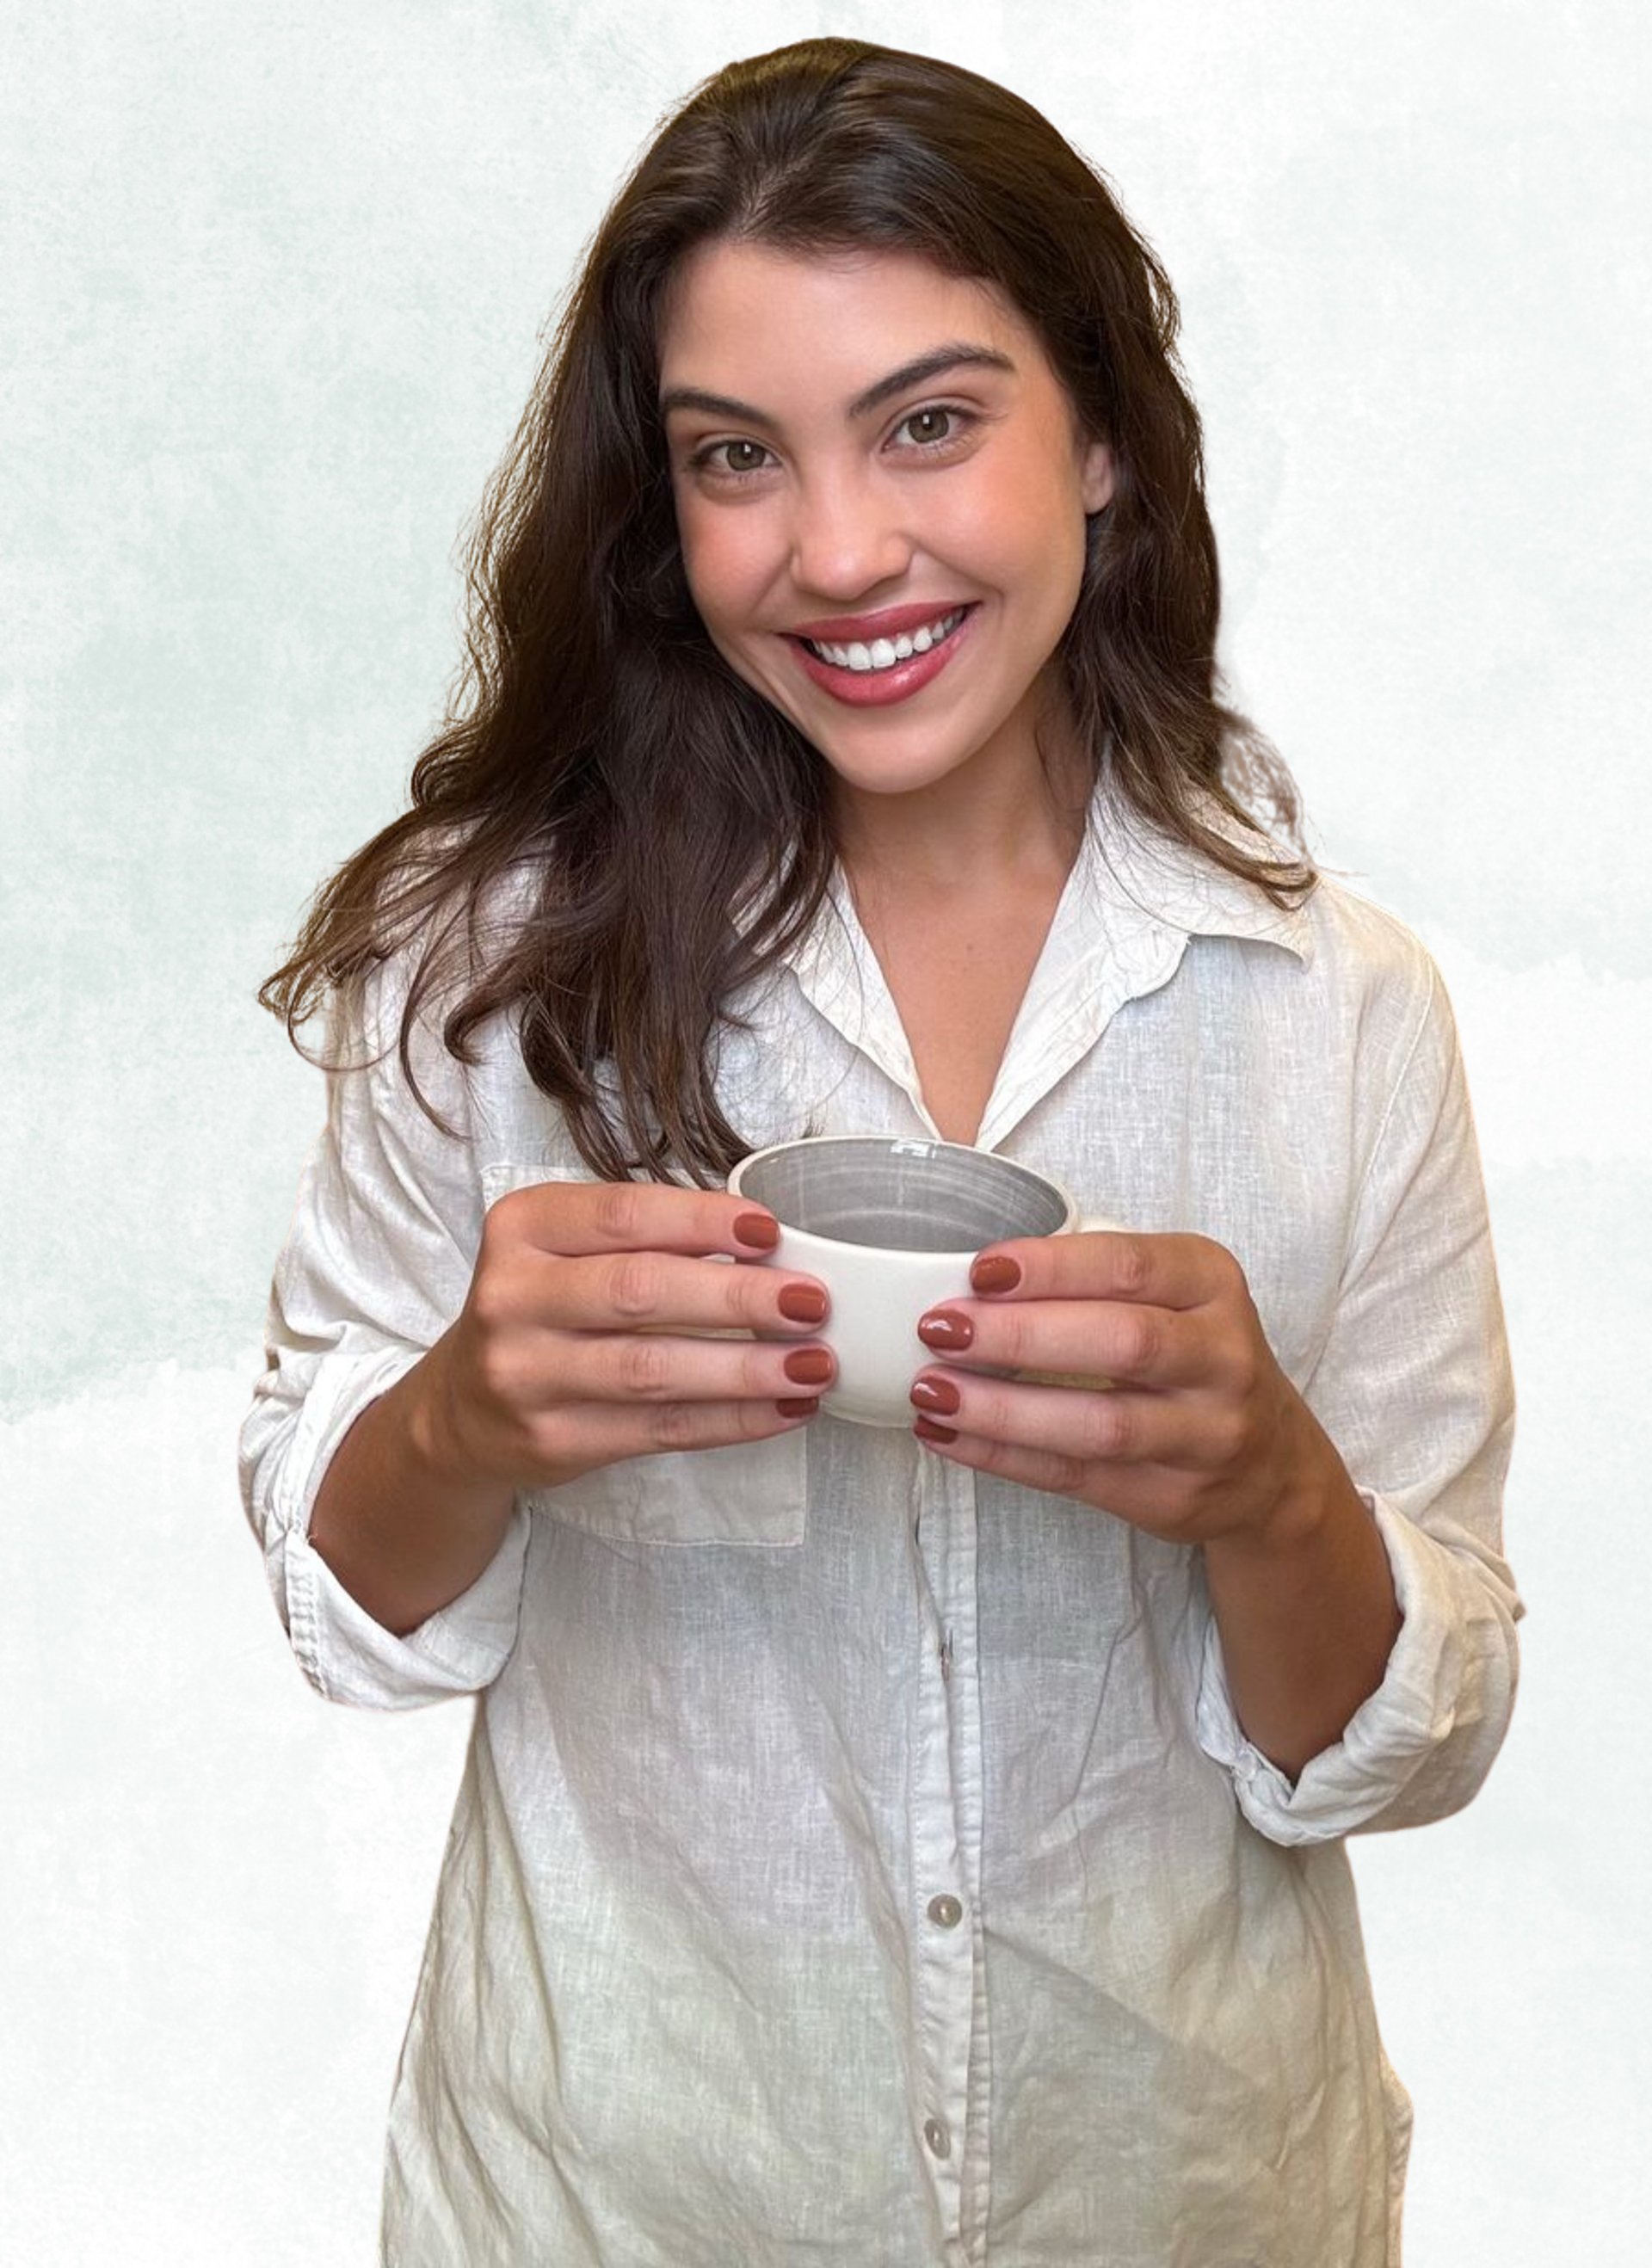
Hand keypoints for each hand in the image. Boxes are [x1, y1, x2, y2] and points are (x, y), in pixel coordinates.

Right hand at [411, 1180, 832, 1494]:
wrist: (462, 1409)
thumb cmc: (544, 1309)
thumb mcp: (564, 1250)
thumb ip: (643, 1237)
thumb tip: (768, 1244)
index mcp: (522, 1228)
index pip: (622, 1215)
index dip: (702, 1222)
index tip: (771, 1232)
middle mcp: (513, 1298)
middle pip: (640, 1292)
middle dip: (737, 1298)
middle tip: (813, 1302)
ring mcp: (527, 1376)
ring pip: (653, 1371)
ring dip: (747, 1368)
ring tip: (816, 1363)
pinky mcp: (554, 1441)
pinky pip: (660, 1430)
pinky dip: (733, 1420)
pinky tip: (785, 1407)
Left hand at [910, 1230, 1344, 1551]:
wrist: (1270, 1464)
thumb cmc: (1192, 1355)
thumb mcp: (1173, 1293)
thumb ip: (1095, 1277)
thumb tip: (972, 1277)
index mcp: (1212, 1283)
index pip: (1131, 1266)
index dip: (1051, 1268)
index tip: (979, 1270)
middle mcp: (1222, 1358)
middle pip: (1121, 1343)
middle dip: (1020, 1335)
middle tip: (939, 1329)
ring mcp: (1205, 1436)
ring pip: (1100, 1424)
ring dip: (1002, 1409)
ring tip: (931, 1391)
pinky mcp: (1172, 1498)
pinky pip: (1076, 1477)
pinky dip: (1003, 1457)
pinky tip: (949, 1436)